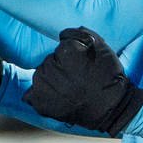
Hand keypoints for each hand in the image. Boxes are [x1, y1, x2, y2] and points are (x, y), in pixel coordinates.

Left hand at [24, 27, 142, 135]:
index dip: (73, 54)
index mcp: (66, 51)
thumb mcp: (103, 47)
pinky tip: (58, 98)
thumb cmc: (109, 77)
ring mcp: (42, 84)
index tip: (82, 64)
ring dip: (51, 79)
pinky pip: (32, 92)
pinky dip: (42, 94)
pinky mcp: (38, 101)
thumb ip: (81, 34)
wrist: (110, 108)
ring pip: (41, 74)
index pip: (62, 45)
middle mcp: (50, 66)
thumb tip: (63, 34)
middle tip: (77, 78)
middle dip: (61, 66)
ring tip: (69, 89)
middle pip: (50, 60)